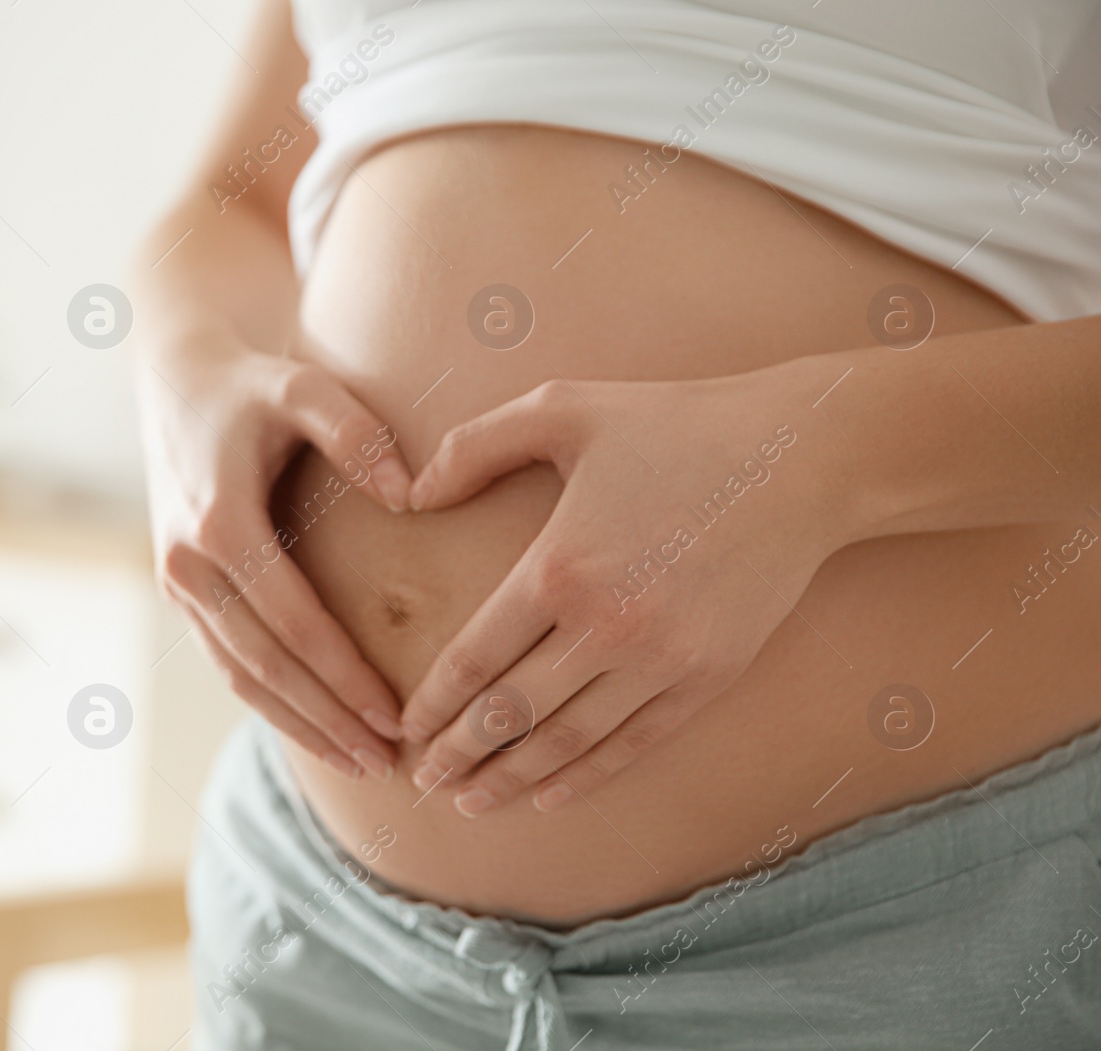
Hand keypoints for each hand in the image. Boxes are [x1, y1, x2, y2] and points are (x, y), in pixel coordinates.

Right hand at [139, 328, 411, 780]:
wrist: (177, 379)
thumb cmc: (254, 384)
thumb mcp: (304, 385)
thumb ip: (358, 433)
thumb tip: (409, 498)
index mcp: (218, 524)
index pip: (294, 623)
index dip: (345, 677)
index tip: (397, 716)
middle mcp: (188, 565)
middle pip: (266, 666)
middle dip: (328, 720)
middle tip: (388, 761)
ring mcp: (178, 584)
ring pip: (241, 676)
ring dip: (299, 724)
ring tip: (360, 761)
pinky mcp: (182, 592)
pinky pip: (228, 661)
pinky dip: (271, 701)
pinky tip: (316, 726)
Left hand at [399, 373, 846, 813]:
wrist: (804, 457)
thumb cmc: (673, 423)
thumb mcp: (560, 408)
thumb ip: (473, 447)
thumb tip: (410, 496)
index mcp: (558, 568)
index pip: (474, 660)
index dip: (432, 704)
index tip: (405, 728)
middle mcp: (606, 627)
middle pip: (510, 714)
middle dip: (458, 754)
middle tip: (422, 780)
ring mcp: (662, 660)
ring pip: (567, 742)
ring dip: (511, 778)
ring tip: (470, 802)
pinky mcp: (709, 677)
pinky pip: (634, 744)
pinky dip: (586, 777)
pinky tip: (548, 795)